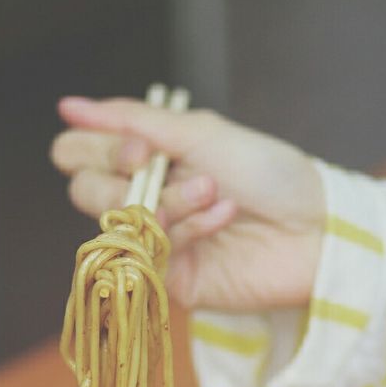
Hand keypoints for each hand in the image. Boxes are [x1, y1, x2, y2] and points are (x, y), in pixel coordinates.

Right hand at [51, 97, 324, 311]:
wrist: (317, 227)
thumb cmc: (270, 173)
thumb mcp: (202, 132)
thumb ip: (133, 121)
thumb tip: (68, 105)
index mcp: (148, 158)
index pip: (78, 152)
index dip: (98, 148)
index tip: (140, 147)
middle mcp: (144, 198)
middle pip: (84, 190)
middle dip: (125, 178)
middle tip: (164, 170)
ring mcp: (156, 242)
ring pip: (114, 222)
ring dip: (167, 200)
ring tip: (214, 191)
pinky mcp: (172, 280)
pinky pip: (150, 255)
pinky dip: (187, 228)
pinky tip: (224, 216)